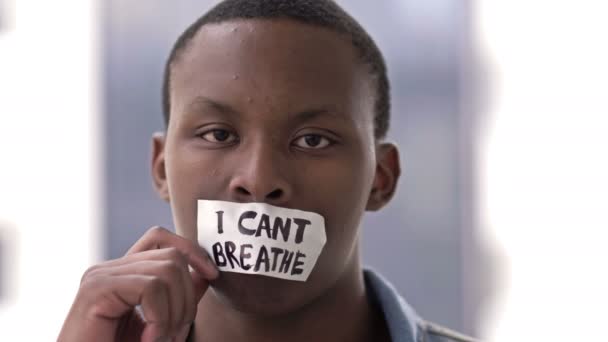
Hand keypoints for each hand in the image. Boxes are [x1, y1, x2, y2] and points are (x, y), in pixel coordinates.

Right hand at [58, 226, 218, 341]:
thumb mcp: (160, 324)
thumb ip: (179, 298)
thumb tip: (205, 273)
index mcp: (123, 273)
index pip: (161, 238)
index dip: (191, 251)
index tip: (212, 275)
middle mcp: (110, 269)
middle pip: (172, 256)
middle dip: (187, 297)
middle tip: (176, 335)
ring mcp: (100, 276)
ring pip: (167, 270)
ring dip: (176, 312)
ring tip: (162, 339)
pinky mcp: (96, 290)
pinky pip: (150, 287)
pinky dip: (160, 317)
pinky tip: (149, 339)